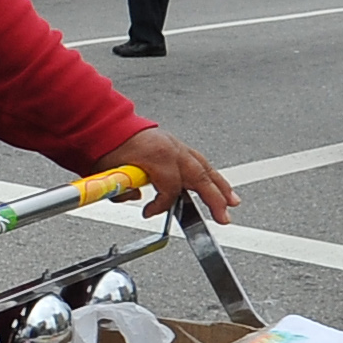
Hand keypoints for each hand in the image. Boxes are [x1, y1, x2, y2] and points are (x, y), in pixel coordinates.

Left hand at [118, 125, 234, 224]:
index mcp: (157, 155)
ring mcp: (177, 146)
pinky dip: (211, 175)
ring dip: (220, 186)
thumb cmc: (111, 145)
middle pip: (199, 177)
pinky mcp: (177, 146)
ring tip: (231, 202)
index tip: (149, 211)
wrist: (111, 125)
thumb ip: (124, 191)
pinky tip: (219, 185)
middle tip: (223, 217)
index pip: (170, 188)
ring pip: (204, 168)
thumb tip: (135, 197)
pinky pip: (200, 161)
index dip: (162, 205)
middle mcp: (172, 149)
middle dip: (214, 199)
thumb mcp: (112, 171)